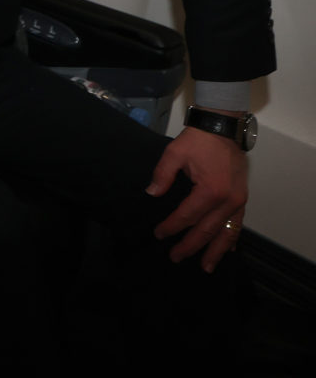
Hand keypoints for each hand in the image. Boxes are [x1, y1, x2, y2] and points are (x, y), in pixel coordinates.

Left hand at [146, 125, 247, 271]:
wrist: (222, 128)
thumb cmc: (198, 140)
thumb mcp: (174, 152)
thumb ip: (162, 175)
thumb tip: (152, 194)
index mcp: (210, 190)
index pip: (187, 216)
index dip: (172, 227)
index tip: (159, 234)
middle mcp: (227, 200)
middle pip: (207, 230)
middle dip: (191, 246)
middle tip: (176, 258)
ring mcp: (238, 201)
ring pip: (226, 233)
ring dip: (215, 251)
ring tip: (205, 267)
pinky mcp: (242, 198)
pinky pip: (237, 224)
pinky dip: (231, 239)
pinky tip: (226, 250)